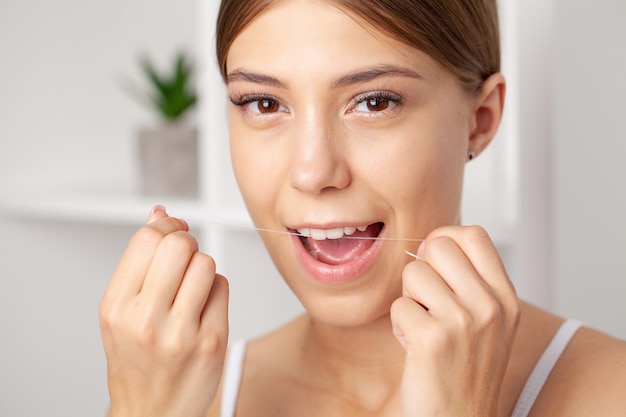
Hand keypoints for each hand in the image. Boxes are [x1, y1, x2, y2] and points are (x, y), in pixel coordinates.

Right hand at [99, 206, 228, 416]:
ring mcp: (180, 333)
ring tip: (192, 288)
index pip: (147, 239)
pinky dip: (216, 290)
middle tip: (184, 259)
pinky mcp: (211, 342)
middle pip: (180, 246)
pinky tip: (203, 309)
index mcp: (117, 306)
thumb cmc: (137, 361)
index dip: (167, 226)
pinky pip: (223, 287)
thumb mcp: (121, 311)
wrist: (152, 413)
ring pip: (206, 264)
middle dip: (186, 244)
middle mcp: (144, 319)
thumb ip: (139, 261)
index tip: (173, 230)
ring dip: (203, 268)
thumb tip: (159, 214)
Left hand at [391, 225, 519, 416]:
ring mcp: (463, 322)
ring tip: (424, 327)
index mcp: (506, 298)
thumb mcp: (488, 322)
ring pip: (413, 273)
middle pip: (438, 245)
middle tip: (428, 301)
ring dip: (409, 300)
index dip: (445, 238)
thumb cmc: (465, 370)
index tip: (436, 263)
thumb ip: (470, 281)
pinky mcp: (433, 339)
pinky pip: (398, 306)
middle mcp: (491, 306)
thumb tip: (431, 243)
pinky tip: (415, 348)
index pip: (473, 234)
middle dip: (423, 270)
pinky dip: (399, 327)